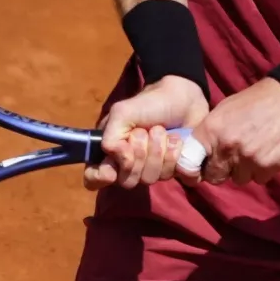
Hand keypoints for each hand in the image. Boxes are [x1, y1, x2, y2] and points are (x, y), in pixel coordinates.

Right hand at [83, 76, 209, 190]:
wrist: (185, 100)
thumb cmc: (150, 104)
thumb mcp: (122, 113)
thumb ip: (110, 137)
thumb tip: (119, 160)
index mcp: (110, 151)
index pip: (94, 178)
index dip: (100, 177)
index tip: (112, 171)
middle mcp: (128, 165)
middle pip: (126, 180)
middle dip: (139, 154)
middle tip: (145, 132)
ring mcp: (150, 169)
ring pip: (148, 179)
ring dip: (158, 151)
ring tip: (162, 131)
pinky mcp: (171, 170)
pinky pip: (169, 176)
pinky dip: (173, 156)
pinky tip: (175, 141)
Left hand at [180, 78, 279, 186]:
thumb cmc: (261, 99)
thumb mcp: (228, 108)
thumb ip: (214, 131)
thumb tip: (204, 151)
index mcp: (212, 129)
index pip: (190, 161)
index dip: (197, 166)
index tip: (204, 164)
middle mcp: (226, 147)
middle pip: (214, 176)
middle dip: (223, 170)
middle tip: (235, 158)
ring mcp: (247, 160)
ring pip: (238, 179)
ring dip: (245, 170)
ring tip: (257, 151)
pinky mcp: (267, 168)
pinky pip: (259, 179)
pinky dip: (263, 170)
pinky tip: (270, 153)